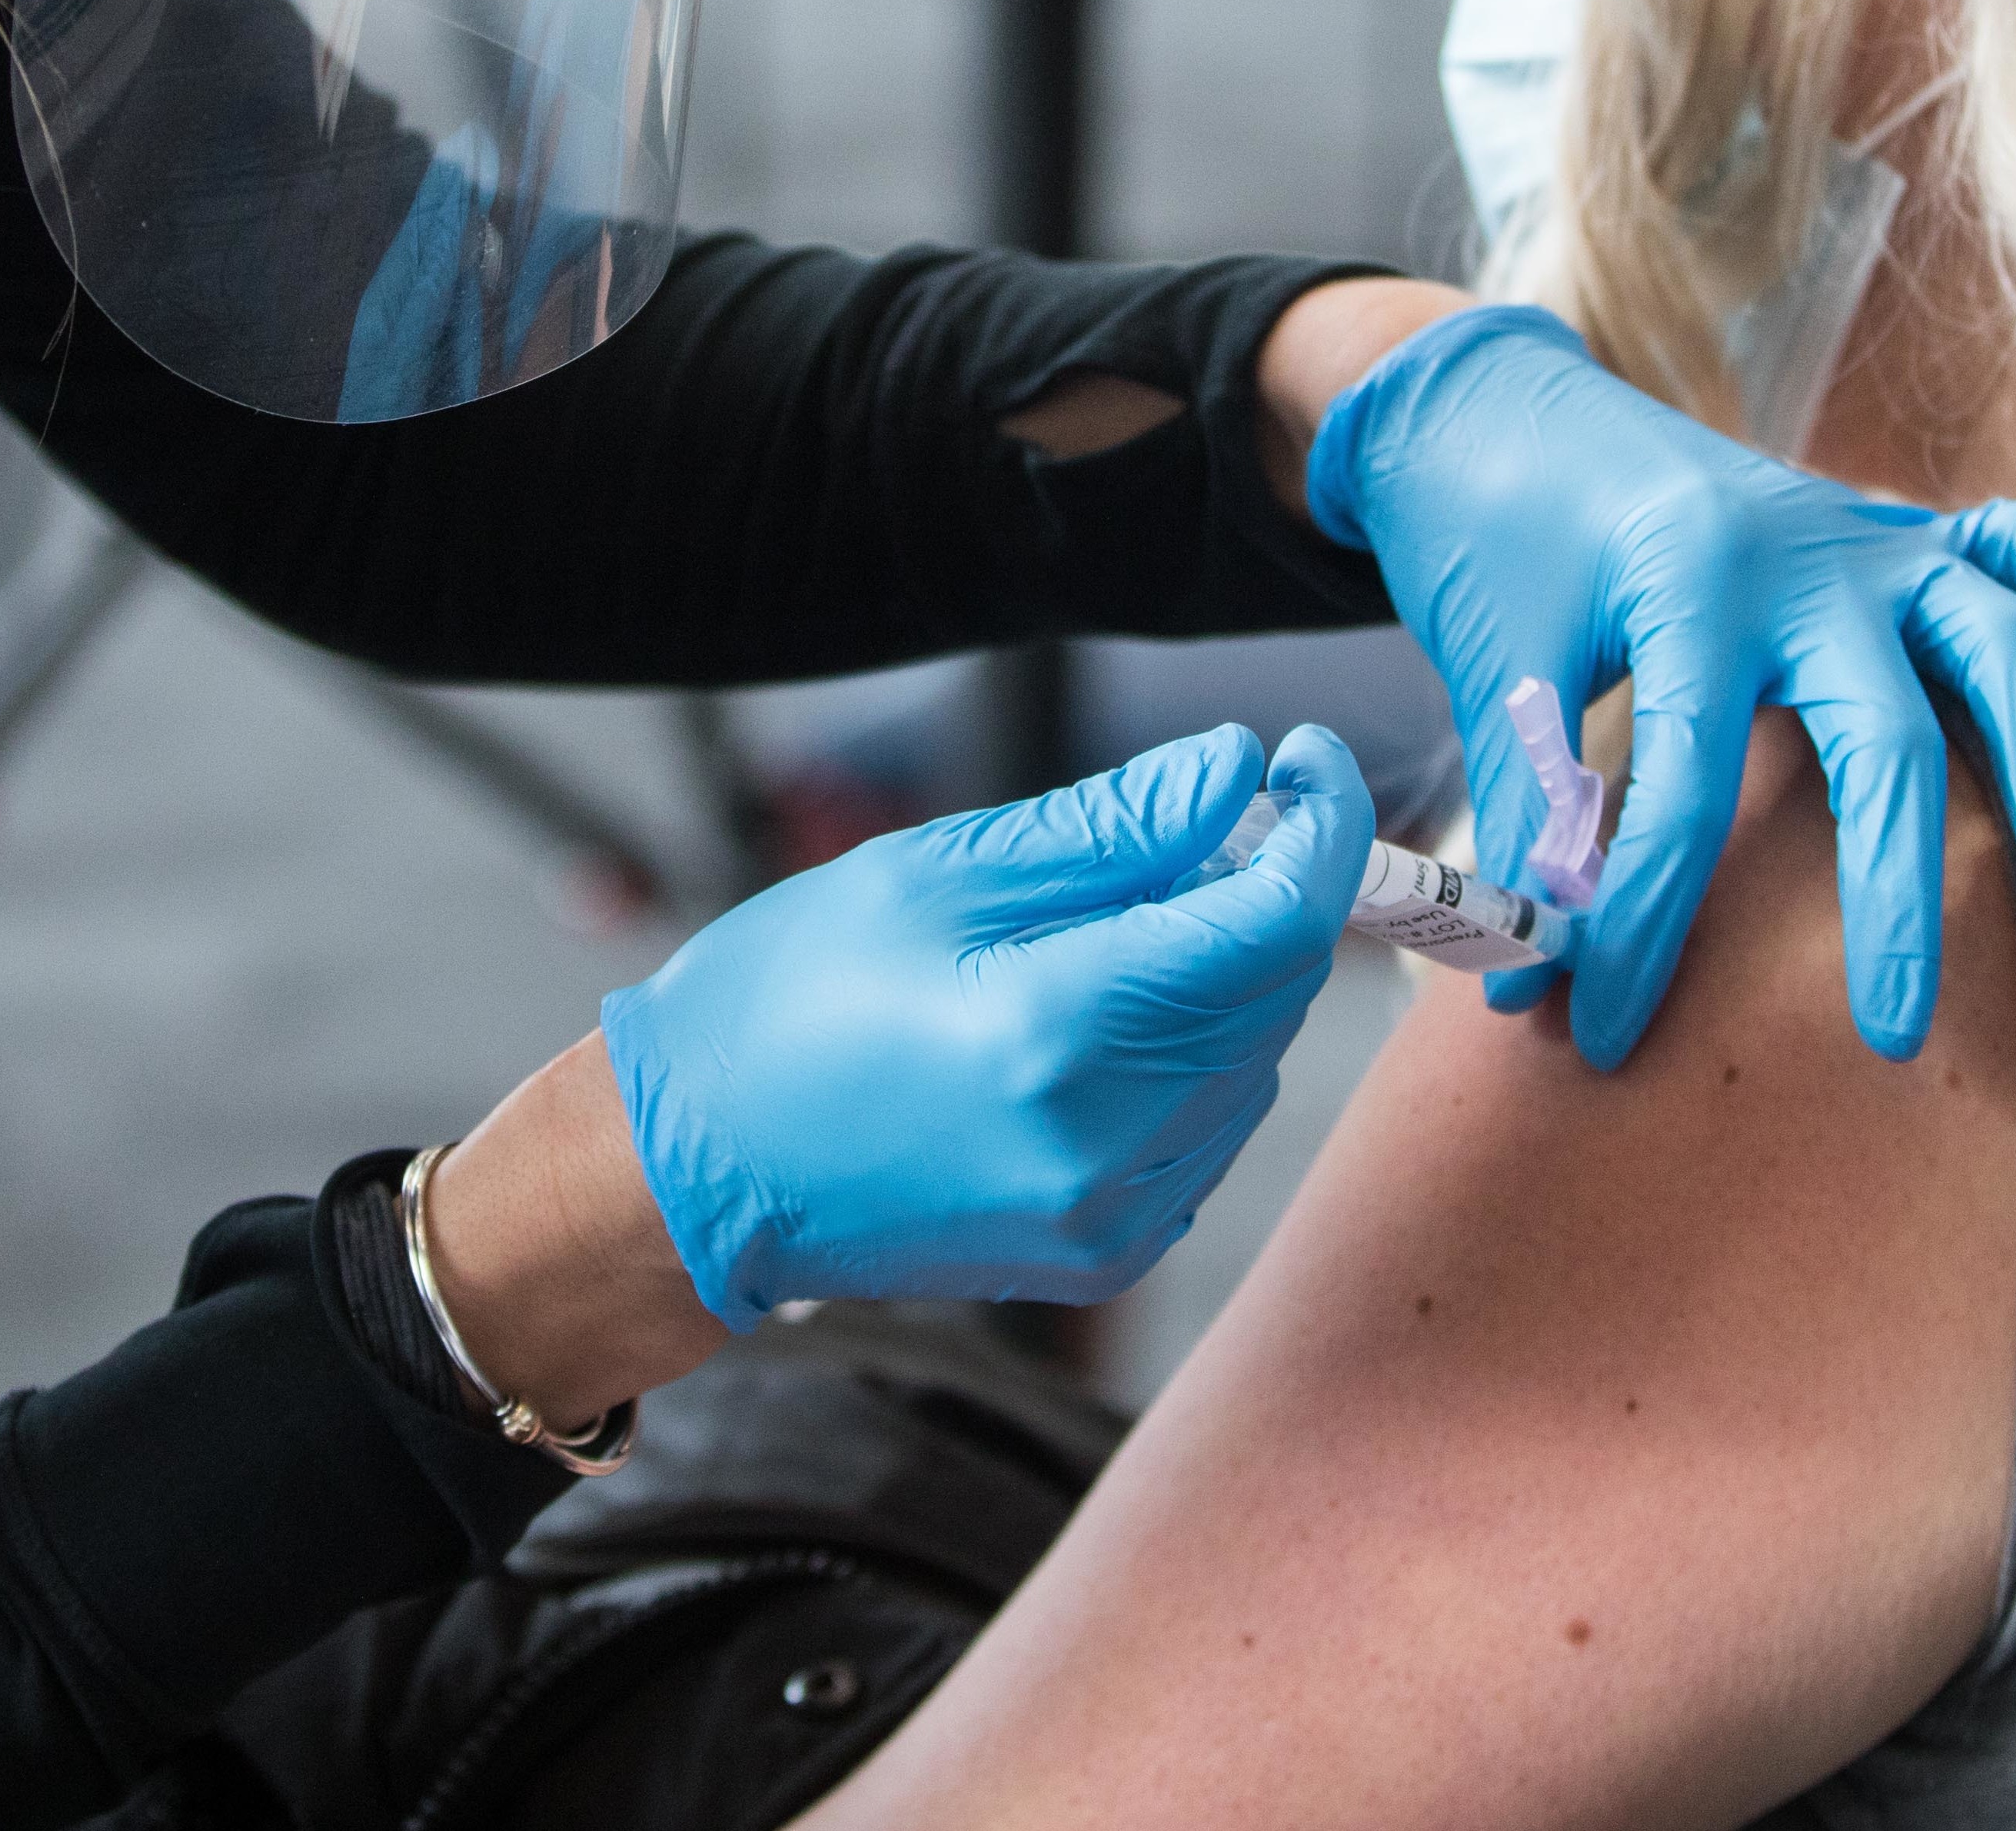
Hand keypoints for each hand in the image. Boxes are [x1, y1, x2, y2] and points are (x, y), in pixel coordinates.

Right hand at [599, 723, 1371, 1327]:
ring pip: (1253, 1063)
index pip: (1271, 923)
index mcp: (1054, 1033)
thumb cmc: (787, 1001)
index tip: (1308, 760)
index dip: (1318, 826)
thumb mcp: (935, 873)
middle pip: (1274, 991)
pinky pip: (1208, 1134)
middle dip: (1266, 893)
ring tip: (1112, 930)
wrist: (697, 1170)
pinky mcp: (1102, 1254)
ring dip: (1225, 978)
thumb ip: (1105, 828)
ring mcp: (1107, 1216)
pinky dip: (1191, 1060)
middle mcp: (1102, 1144)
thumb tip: (1232, 772)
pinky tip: (1100, 1021)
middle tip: (1194, 828)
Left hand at [1302, 303, 2015, 1070]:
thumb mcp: (1494, 667)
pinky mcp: (1893, 526)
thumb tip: (1532, 970)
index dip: (1638, 924)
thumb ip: (1527, 812)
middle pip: (1880, 739)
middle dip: (1893, 894)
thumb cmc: (1493, 541)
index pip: (1679, 790)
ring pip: (1990, 644)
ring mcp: (1864, 534)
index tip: (1599, 1032)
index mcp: (1683, 586)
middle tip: (1888, 1033)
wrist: (1499, 402)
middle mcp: (1801, 556)